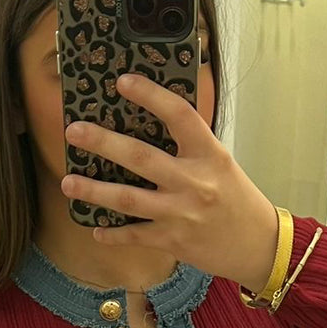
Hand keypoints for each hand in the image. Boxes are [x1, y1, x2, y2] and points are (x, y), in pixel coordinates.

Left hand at [61, 72, 279, 293]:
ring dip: (94, 191)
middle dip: (103, 143)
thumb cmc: (238, 200)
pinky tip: (96, 228)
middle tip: (73, 131)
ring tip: (68, 182)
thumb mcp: (221, 164)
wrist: (259, 246)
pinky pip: (135, 235)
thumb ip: (190, 147)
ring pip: (128, 199)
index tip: (122, 81)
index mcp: (209, 154)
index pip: (179, 115)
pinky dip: (113, 234)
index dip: (150, 95)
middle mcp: (194, 181)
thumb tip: (150, 124)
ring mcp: (182, 213)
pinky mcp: (174, 241)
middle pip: (140, 157)